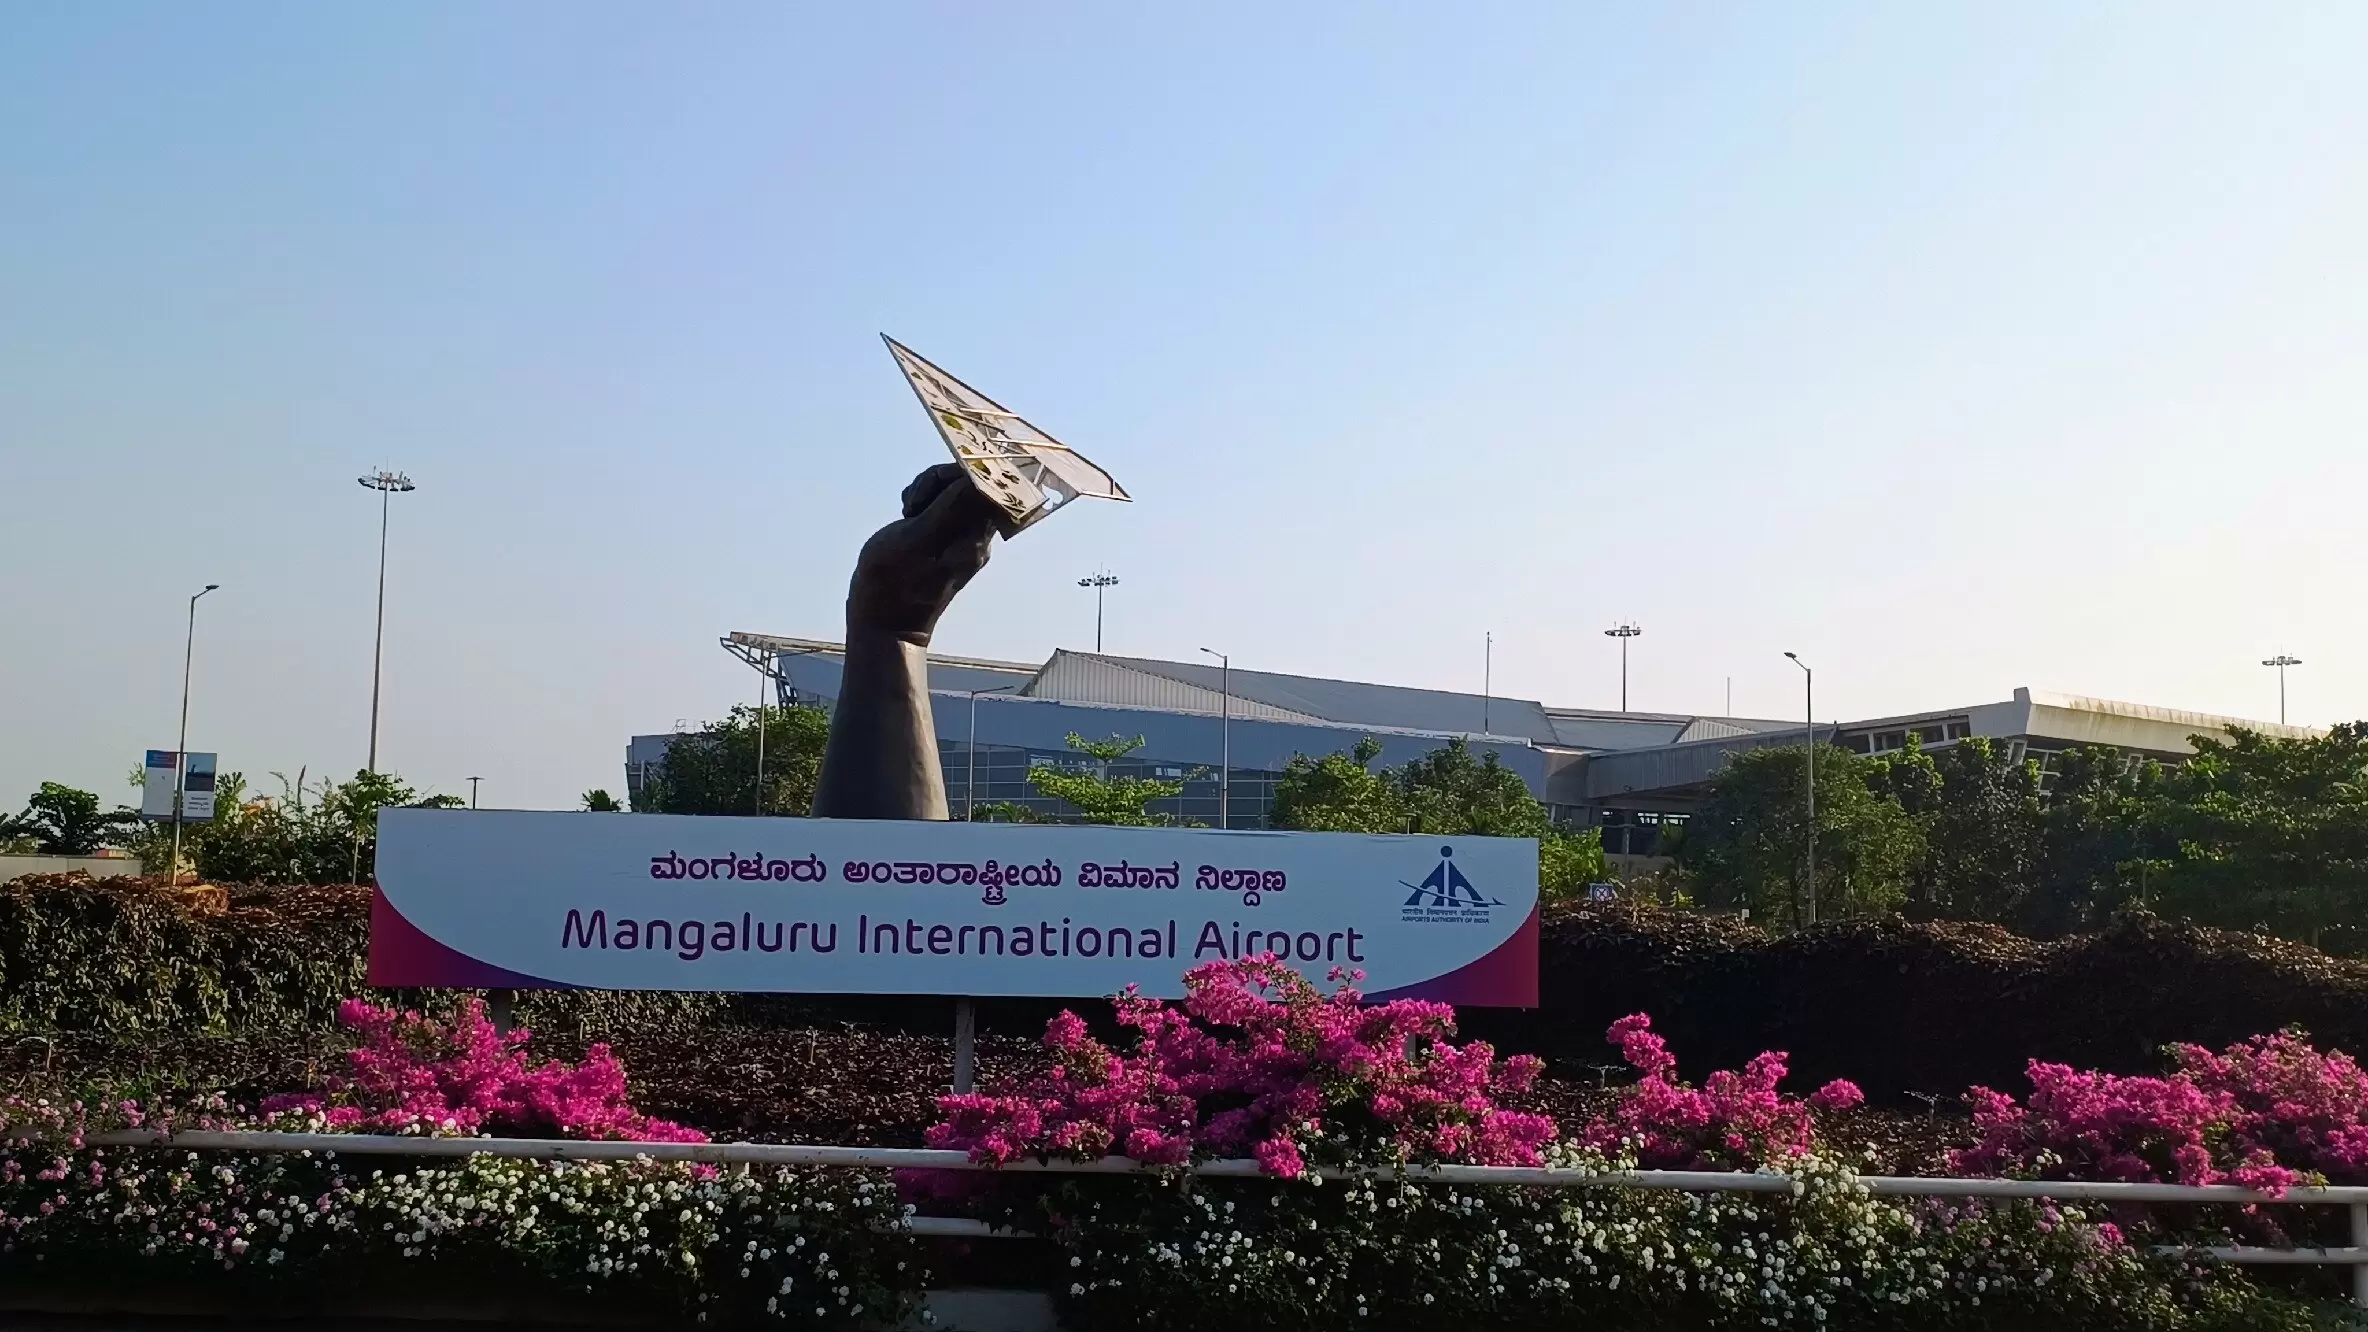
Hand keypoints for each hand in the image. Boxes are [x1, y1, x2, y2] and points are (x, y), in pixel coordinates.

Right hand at [844, 463, 1009, 641]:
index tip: (926, 493)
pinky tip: (907, 517)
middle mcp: (977, 535)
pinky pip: (940, 506)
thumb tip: (976, 478)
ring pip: (952, 491)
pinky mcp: (944, 538)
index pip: (985, 483)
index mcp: (976, 536)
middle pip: (969, 483)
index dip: (954, 475)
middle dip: (936, 482)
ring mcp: (961, 537)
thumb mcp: (917, 540)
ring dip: (925, 491)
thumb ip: (949, 507)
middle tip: (912, 507)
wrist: (884, 622)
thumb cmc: (894, 583)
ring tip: (907, 514)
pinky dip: (922, 503)